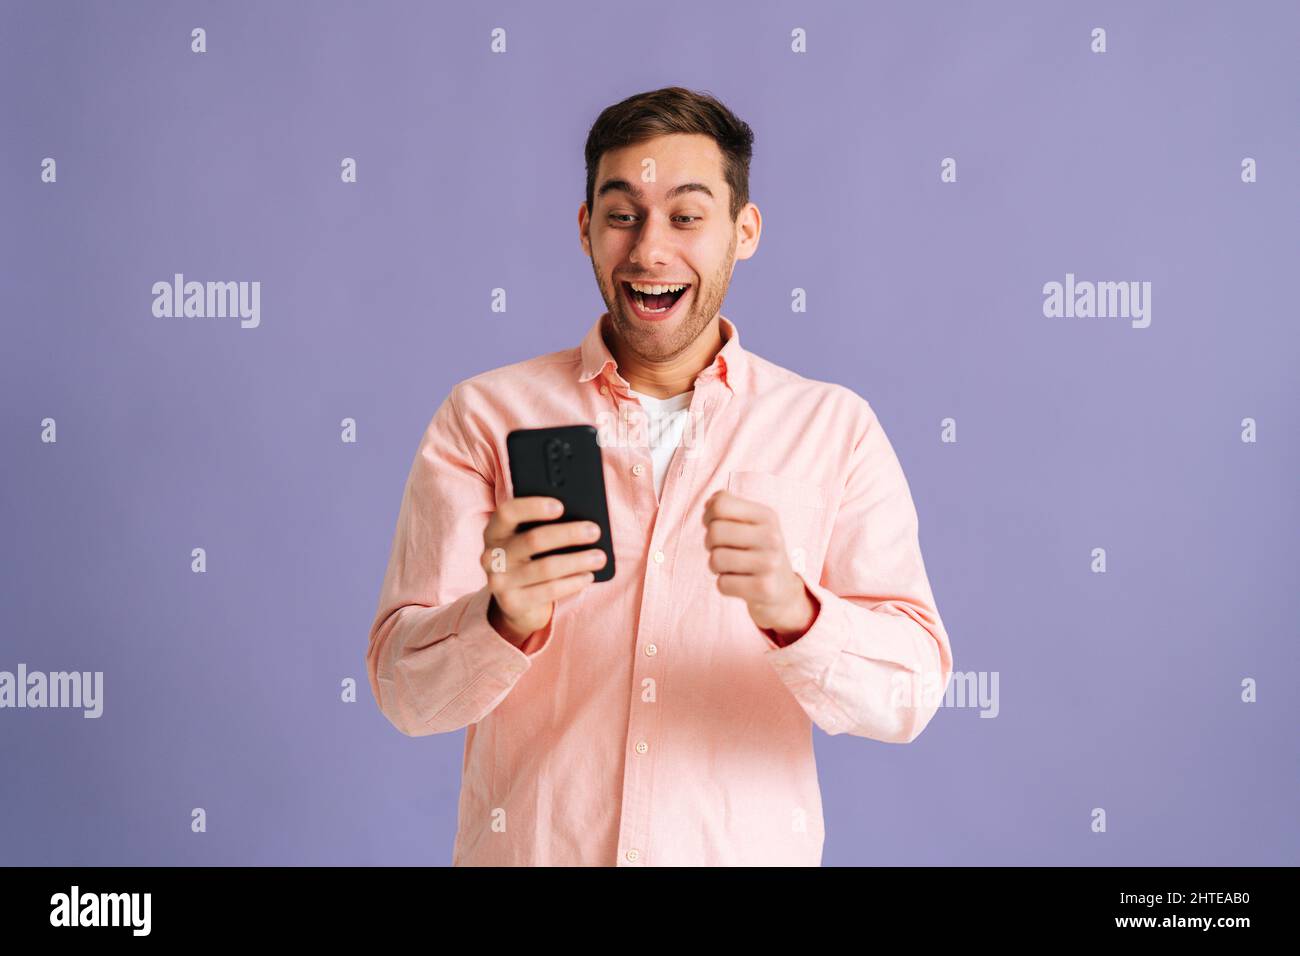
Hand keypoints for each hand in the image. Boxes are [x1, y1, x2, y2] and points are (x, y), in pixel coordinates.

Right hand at [481, 496, 605, 644]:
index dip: (532, 507)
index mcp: (494, 532)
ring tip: (599, 557)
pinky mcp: (513, 603)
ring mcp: (499, 582)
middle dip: (568, 534)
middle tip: (594, 530)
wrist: (516, 603)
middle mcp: (491, 556)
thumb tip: (579, 519)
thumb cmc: (530, 560)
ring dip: (577, 561)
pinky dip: (573, 582)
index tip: (560, 506)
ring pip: (546, 567)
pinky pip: (549, 590)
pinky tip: (588, 576)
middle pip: (533, 540)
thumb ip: (543, 527)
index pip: (507, 513)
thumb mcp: (528, 541)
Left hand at [702, 490, 818, 640]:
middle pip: (714, 532)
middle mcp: (772, 537)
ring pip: (716, 559)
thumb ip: (726, 506)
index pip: (720, 504)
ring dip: (716, 566)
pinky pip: (722, 584)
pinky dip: (725, 585)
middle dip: (710, 543)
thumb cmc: (756, 551)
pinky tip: (740, 583)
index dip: (708, 516)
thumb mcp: (749, 523)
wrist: (782, 590)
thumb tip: (708, 503)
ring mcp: (771, 564)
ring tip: (732, 567)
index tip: (715, 525)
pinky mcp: (765, 589)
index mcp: (767, 516)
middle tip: (724, 550)